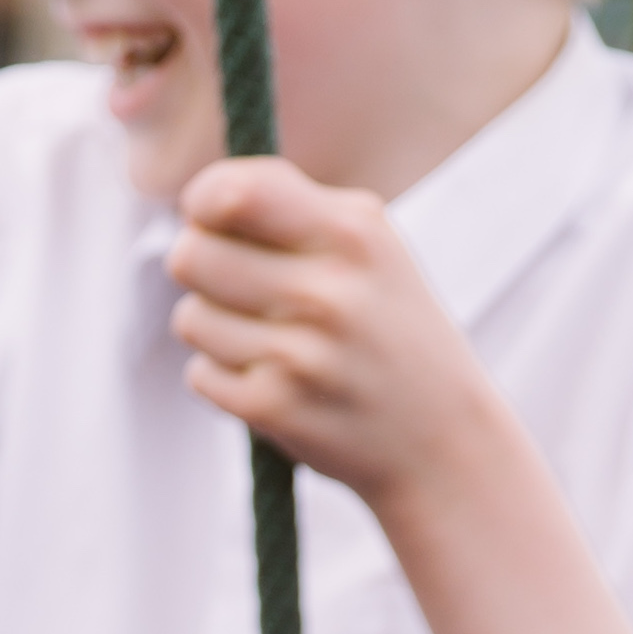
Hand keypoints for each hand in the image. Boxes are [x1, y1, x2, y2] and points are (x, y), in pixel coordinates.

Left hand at [167, 157, 520, 522]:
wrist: (442, 440)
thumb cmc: (390, 330)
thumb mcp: (370, 247)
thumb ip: (291, 208)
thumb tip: (200, 203)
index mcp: (351, 233)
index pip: (232, 193)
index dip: (203, 204)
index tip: (209, 221)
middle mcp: (326, 291)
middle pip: (191, 255)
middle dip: (201, 269)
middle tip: (237, 288)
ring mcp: (299, 354)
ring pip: (190, 318)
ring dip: (214, 331)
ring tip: (269, 342)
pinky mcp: (275, 408)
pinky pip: (200, 374)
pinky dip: (223, 379)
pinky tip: (272, 383)